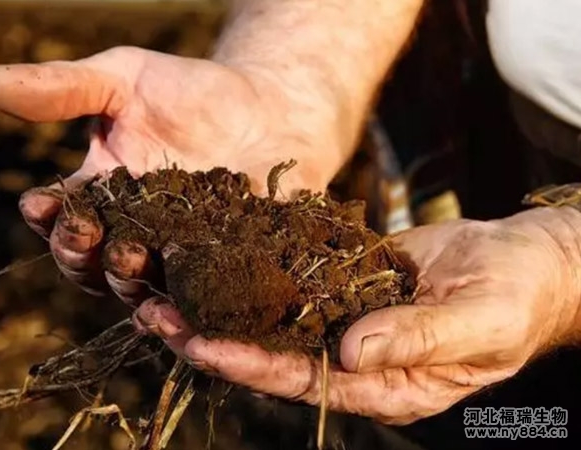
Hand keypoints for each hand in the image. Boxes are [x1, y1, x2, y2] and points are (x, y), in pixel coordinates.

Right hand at [0, 46, 333, 301]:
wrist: (270, 109)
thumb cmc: (195, 92)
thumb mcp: (127, 79)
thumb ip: (67, 88)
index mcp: (103, 196)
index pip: (63, 218)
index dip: (49, 216)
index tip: (44, 205)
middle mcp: (135, 234)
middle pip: (94, 264)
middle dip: (82, 255)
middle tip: (86, 237)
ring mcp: (179, 257)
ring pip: (141, 286)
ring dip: (126, 279)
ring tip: (130, 258)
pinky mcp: (223, 269)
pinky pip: (201, 294)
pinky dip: (189, 299)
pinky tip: (186, 294)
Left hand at [176, 206, 580, 423]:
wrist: (525, 262)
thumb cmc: (516, 297)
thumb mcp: (479, 321)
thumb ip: (418, 339)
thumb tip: (352, 351)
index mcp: (388, 383)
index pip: (306, 381)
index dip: (251, 364)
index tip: (200, 345)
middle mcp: (358, 358)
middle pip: (274, 353)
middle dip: (215, 336)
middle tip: (155, 315)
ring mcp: (350, 320)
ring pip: (275, 317)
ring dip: (223, 302)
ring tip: (166, 286)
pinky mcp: (350, 285)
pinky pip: (297, 281)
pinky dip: (257, 271)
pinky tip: (219, 255)